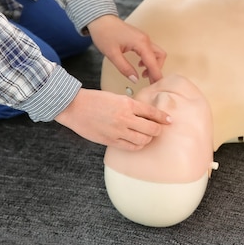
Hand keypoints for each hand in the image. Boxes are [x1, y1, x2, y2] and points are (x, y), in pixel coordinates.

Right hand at [55, 88, 171, 150]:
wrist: (74, 107)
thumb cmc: (94, 100)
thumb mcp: (116, 97)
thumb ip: (131, 106)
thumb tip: (146, 115)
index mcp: (127, 103)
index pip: (152, 112)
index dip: (163, 117)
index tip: (169, 120)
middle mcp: (124, 118)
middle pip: (151, 128)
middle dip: (158, 130)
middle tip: (159, 130)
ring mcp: (117, 131)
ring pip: (143, 140)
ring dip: (148, 138)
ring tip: (148, 136)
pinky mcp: (110, 141)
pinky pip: (130, 147)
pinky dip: (138, 145)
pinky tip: (138, 142)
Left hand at [88, 15, 165, 82]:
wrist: (99, 19)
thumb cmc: (104, 34)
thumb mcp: (112, 54)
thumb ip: (125, 68)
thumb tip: (135, 79)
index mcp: (140, 43)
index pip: (153, 62)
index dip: (156, 75)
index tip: (158, 86)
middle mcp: (145, 40)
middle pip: (160, 57)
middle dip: (157, 70)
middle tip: (150, 82)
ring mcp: (144, 38)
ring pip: (156, 53)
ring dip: (153, 65)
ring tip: (143, 74)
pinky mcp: (140, 38)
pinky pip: (150, 50)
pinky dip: (148, 59)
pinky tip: (139, 65)